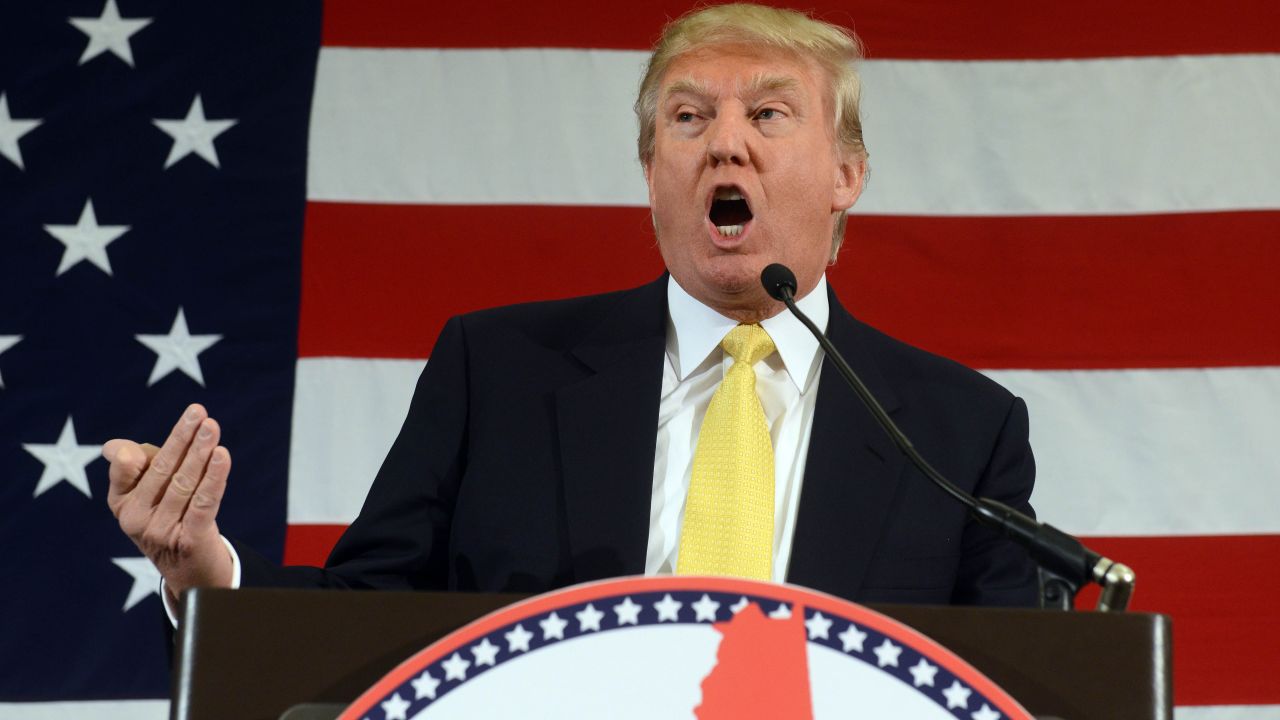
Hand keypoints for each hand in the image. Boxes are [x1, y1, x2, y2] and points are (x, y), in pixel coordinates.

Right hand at [104, 403, 233, 600]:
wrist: (191, 572)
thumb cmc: (169, 519)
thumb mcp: (146, 495)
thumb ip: (135, 466)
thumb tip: (113, 447)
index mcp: (121, 503)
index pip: (129, 467)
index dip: (151, 444)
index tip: (180, 419)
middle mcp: (135, 519)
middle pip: (162, 470)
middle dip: (182, 438)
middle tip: (199, 413)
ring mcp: (161, 533)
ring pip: (184, 484)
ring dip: (200, 453)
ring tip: (212, 428)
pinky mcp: (189, 542)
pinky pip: (203, 503)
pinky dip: (214, 477)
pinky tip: (222, 456)